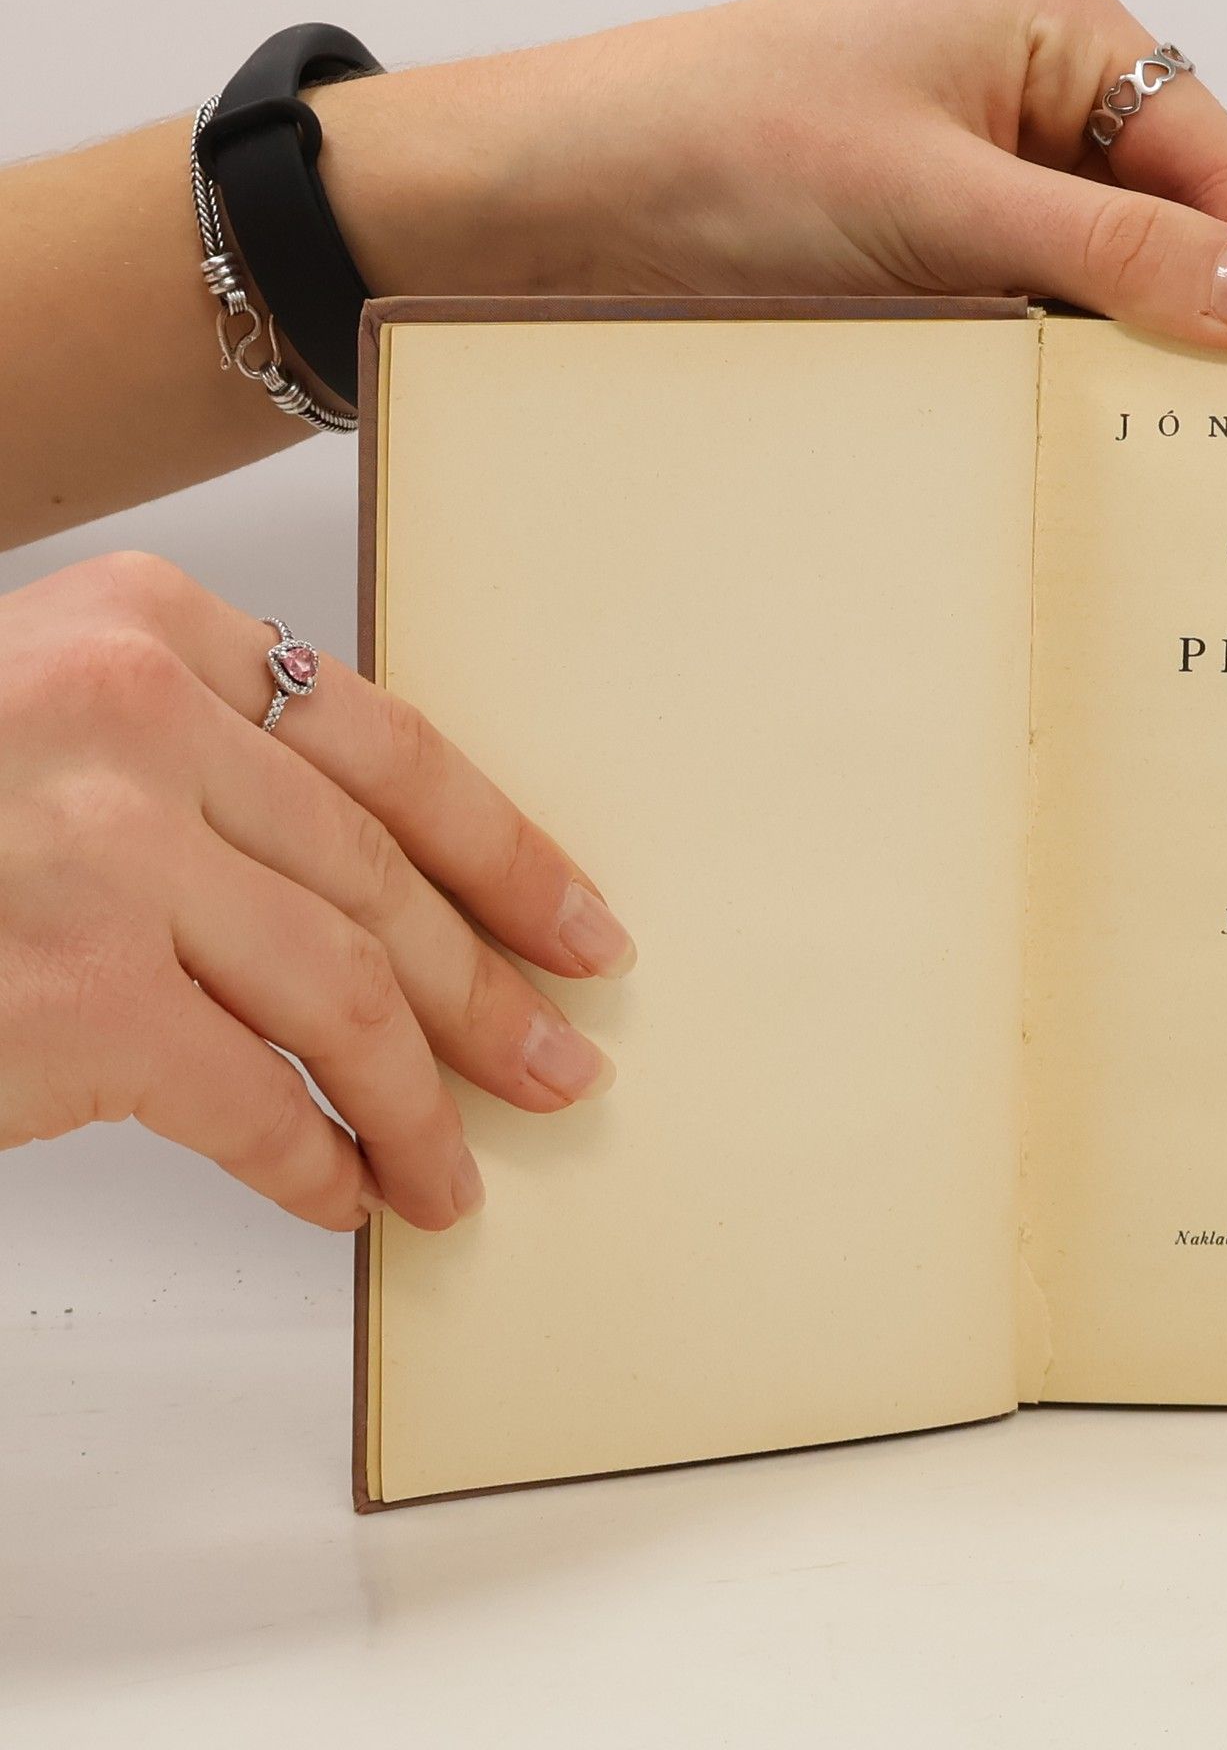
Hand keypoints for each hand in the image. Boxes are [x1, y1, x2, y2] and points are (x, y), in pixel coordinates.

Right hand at [0, 553, 630, 1230]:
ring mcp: (99, 854)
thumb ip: (204, 767)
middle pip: (381, 880)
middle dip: (489, 992)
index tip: (580, 928)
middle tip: (557, 1064)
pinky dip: (316, 1160)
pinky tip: (345, 1192)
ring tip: (460, 1167)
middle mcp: (132, 719)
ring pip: (343, 991)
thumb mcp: (49, 719)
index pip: (393, 752)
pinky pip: (252, 1097)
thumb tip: (385, 901)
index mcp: (150, 627)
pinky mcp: (70, 996)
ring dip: (423, 1099)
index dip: (507, 856)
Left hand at [314, 0, 1226, 346]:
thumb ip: (1116, 256)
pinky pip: (1019, 306)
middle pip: (1159, 218)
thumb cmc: (721, 149)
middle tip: (1186, 437)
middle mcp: (1022, 79)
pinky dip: (1029, 362)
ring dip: (1090, 350)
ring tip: (1095, 437)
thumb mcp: (946, 207)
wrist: (554, 202)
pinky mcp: (918, 237)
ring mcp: (968, 163)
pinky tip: (1024, 419)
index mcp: (1050, 14)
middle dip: (1170, 318)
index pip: (1211, 153)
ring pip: (1089, 275)